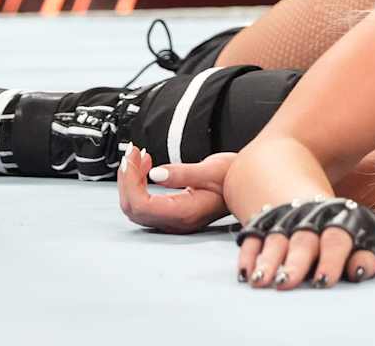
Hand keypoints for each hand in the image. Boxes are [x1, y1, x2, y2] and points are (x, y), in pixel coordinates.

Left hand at [117, 145, 232, 232]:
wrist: (247, 184)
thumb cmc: (234, 176)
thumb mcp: (212, 169)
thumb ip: (183, 173)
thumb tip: (155, 173)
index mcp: (185, 212)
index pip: (142, 205)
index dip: (131, 182)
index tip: (133, 158)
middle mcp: (177, 221)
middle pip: (134, 209)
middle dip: (127, 180)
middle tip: (132, 153)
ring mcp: (174, 220)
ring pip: (137, 208)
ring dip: (131, 182)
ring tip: (138, 156)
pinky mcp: (173, 213)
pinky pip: (145, 204)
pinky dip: (139, 185)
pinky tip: (146, 167)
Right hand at [235, 200, 374, 290]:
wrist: (291, 153)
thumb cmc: (334, 211)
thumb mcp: (353, 224)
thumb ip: (366, 251)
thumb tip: (360, 270)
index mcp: (335, 217)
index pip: (337, 237)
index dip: (332, 258)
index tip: (325, 279)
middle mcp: (308, 218)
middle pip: (303, 241)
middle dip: (296, 262)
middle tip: (288, 282)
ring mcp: (282, 217)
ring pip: (276, 240)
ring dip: (268, 261)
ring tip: (262, 281)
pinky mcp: (259, 218)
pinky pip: (253, 237)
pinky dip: (249, 255)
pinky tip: (246, 274)